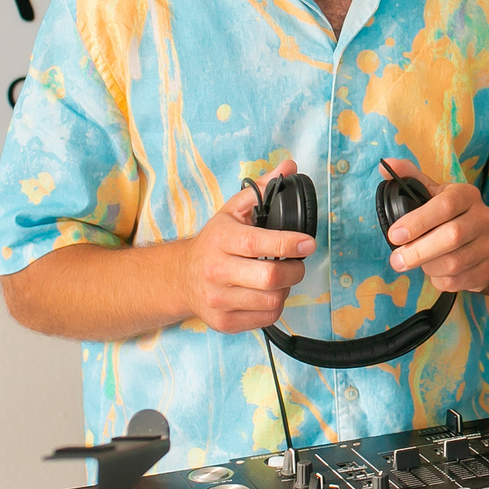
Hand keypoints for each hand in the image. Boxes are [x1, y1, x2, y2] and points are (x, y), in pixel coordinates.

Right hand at [176, 159, 314, 332]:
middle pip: (270, 278)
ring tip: (280, 278)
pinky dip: (275, 306)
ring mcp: (219, 300)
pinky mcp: (224, 322)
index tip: (307, 243)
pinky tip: (267, 293)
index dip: (288, 244)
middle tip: (297, 262)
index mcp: (220, 240)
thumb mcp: (232, 211)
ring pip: (272, 301)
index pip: (258, 245)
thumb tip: (289, 167)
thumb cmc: (213, 243)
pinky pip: (266, 318)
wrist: (181, 278)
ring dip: (286, 288)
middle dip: (295, 270)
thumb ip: (261, 189)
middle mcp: (216, 271)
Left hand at [382, 159, 488, 293]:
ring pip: (453, 263)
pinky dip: (438, 280)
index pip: (445, 205)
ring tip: (418, 262)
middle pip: (451, 237)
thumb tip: (385, 166)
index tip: (394, 235)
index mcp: (467, 195)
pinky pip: (457, 281)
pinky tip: (435, 271)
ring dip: (428, 267)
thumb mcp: (434, 193)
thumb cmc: (452, 215)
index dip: (417, 221)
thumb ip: (410, 178)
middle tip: (396, 260)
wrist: (487, 239)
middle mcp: (484, 218)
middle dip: (417, 251)